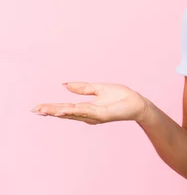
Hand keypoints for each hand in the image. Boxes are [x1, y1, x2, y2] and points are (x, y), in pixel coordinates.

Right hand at [31, 82, 149, 124]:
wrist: (137, 103)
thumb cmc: (121, 96)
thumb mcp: (98, 89)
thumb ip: (82, 88)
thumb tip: (64, 85)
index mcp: (86, 109)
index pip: (66, 108)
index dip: (52, 108)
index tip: (37, 107)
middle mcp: (88, 115)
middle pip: (66, 113)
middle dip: (50, 111)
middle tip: (35, 110)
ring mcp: (95, 116)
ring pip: (73, 113)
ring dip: (59, 111)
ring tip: (44, 110)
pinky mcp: (103, 114)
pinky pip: (87, 112)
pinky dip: (75, 111)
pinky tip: (64, 110)